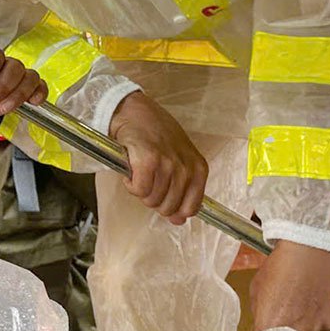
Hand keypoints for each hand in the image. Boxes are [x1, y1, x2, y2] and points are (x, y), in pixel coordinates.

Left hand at [0, 45, 46, 118]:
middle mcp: (4, 63)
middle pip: (14, 67)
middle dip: (3, 86)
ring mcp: (17, 76)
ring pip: (29, 77)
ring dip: (20, 94)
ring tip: (4, 108)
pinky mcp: (26, 89)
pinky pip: (40, 86)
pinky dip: (39, 93)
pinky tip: (33, 102)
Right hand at [107, 91, 207, 224]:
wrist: (134, 110)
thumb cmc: (155, 134)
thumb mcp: (178, 160)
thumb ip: (182, 190)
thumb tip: (179, 220)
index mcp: (199, 169)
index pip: (191, 208)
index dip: (173, 209)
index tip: (162, 196)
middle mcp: (186, 168)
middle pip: (168, 208)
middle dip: (153, 198)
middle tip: (147, 179)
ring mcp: (168, 164)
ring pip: (151, 200)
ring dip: (140, 190)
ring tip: (139, 170)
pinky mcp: (148, 161)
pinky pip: (139, 190)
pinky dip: (130, 184)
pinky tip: (131, 169)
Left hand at [251, 239, 329, 330]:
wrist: (308, 248)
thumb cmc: (280, 265)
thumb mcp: (257, 290)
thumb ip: (260, 314)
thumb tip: (263, 326)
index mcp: (270, 325)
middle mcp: (294, 330)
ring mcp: (315, 326)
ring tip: (302, 312)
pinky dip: (320, 326)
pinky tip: (316, 309)